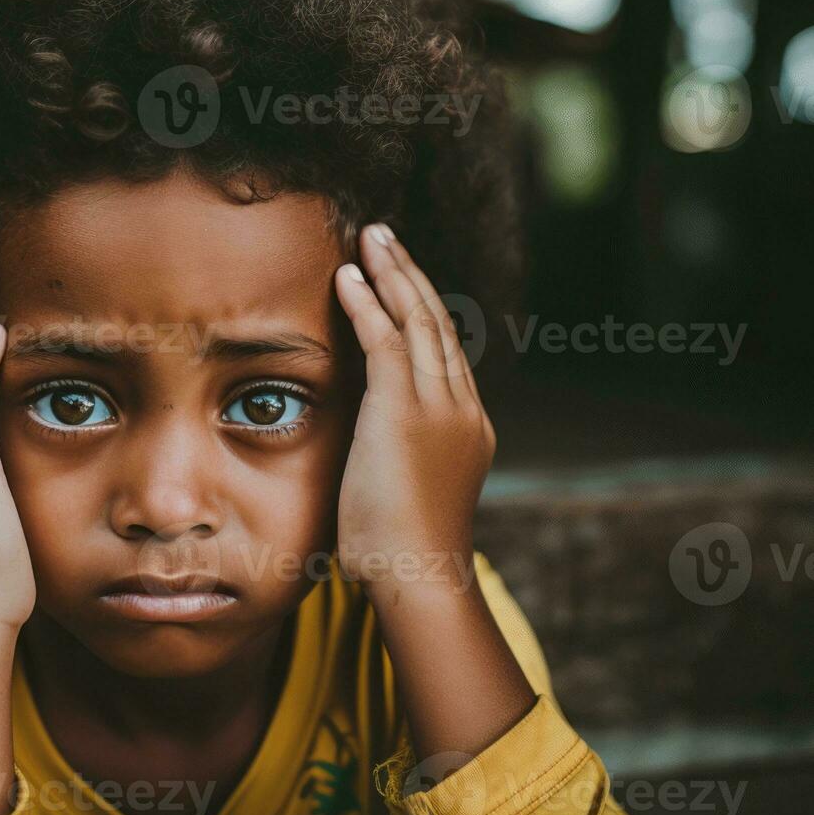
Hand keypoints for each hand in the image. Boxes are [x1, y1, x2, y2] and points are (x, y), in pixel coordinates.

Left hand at [332, 223, 494, 604]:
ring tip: (371, 236)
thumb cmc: (401, 554)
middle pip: (439, 323)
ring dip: (392, 273)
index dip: (421, 308)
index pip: (444, 351)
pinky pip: (386, 341)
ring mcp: (438, 407)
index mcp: (466, 425)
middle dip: (409, 275)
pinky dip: (367, 304)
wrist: (417, 579)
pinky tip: (348, 276)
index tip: (398, 278)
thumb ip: (395, 457)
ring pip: (419, 321)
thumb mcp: (406, 492)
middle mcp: (461, 407)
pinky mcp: (405, 412)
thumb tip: (370, 453)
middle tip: (385, 236)